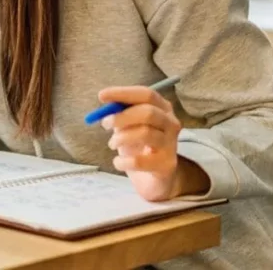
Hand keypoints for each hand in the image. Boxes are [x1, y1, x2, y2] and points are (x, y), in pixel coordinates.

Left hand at [97, 85, 208, 200]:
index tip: (101, 96)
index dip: (123, 93)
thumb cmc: (140, 146)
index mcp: (163, 108)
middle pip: (148, 112)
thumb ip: (120, 112)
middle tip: (104, 123)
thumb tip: (105, 100)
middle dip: (122, 116)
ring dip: (121, 138)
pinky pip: (140, 161)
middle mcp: (171, 124)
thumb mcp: (129, 125)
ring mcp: (171, 145)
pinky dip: (123, 161)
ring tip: (112, 143)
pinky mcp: (166, 166)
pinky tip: (118, 162)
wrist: (155, 179)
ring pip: (145, 134)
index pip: (146, 94)